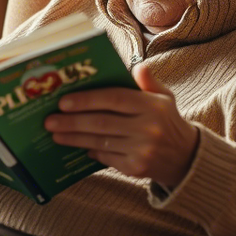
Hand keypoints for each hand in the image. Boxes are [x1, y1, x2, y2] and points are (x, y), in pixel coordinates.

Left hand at [45, 63, 198, 188]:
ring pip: (99, 142)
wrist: (187, 157)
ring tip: (54, 133)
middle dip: (71, 121)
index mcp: (153, 106)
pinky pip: (106, 158)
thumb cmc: (167, 121)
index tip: (63, 101)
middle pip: (101, 123)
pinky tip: (78, 146)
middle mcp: (149, 128)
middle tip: (49, 120)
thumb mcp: (164, 97)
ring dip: (73, 138)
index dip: (87, 99)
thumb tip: (135, 66)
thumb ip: (148, 81)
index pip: (114, 98)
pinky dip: (90, 152)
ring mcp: (142, 150)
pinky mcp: (136, 169)